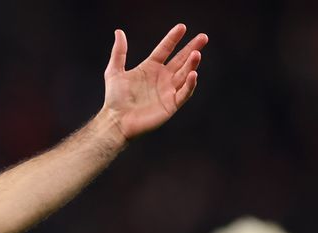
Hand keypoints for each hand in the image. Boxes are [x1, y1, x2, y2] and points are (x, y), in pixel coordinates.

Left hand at [102, 23, 207, 139]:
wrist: (116, 121)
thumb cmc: (114, 99)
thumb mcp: (114, 72)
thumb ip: (119, 52)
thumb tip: (119, 32)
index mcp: (150, 68)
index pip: (165, 49)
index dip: (173, 39)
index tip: (182, 27)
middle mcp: (162, 78)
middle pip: (181, 60)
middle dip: (192, 48)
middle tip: (203, 37)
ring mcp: (167, 90)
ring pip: (184, 74)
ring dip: (192, 64)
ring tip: (197, 53)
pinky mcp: (171, 104)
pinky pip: (184, 92)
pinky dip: (190, 84)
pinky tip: (193, 74)